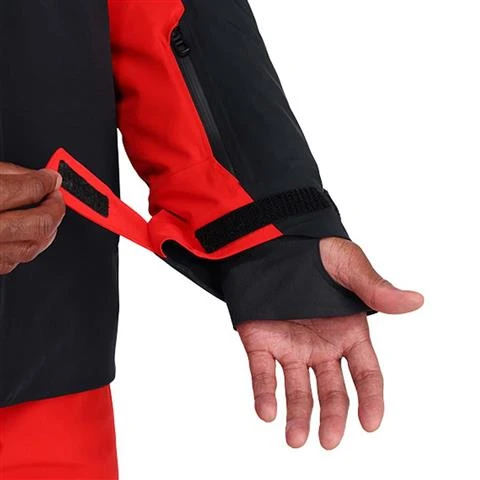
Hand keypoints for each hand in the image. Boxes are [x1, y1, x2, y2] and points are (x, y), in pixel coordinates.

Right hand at [0, 162, 64, 274]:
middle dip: (56, 208)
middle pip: (40, 224)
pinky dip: (26, 247)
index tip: (53, 179)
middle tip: (56, 197)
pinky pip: (13, 262)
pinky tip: (26, 235)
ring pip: (31, 248)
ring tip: (46, 215)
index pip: (28, 189)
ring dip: (47, 231)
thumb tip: (39, 176)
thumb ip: (8, 173)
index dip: (48, 181)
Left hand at [237, 237, 423, 449]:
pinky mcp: (260, 340)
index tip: (370, 423)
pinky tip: (267, 412)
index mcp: (347, 333)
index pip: (365, 374)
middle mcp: (320, 347)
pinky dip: (264, 393)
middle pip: (331, 390)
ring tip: (296, 439)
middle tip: (329, 440)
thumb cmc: (319, 252)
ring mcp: (290, 346)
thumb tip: (414, 301)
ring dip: (297, 415)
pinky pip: (261, 371)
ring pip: (296, 388)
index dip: (370, 399)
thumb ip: (376, 289)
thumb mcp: (350, 266)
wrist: (276, 241)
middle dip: (332, 417)